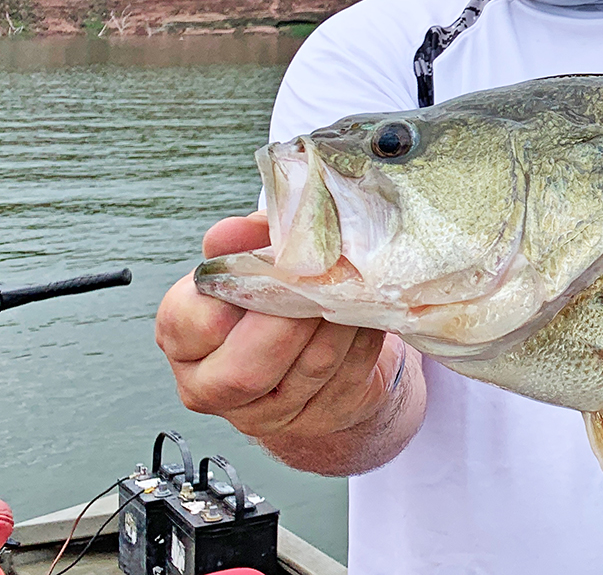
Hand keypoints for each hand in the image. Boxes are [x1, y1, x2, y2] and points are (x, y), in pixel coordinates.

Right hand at [155, 213, 422, 473]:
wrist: (315, 343)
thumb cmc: (274, 292)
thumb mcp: (252, 258)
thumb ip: (242, 240)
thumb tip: (233, 232)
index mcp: (184, 338)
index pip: (192, 325)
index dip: (238, 293)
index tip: (275, 265)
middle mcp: (211, 386)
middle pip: (246, 370)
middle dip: (293, 319)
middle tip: (324, 278)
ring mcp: (264, 414)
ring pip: (309, 370)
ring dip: (339, 322)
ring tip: (355, 284)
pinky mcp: (314, 421)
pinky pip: (347, 377)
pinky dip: (364, 338)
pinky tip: (367, 310)